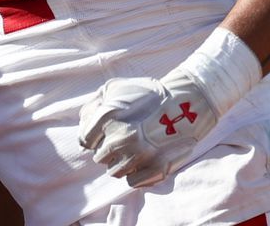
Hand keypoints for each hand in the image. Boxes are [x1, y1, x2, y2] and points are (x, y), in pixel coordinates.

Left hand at [77, 70, 217, 187]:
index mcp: (107, 116)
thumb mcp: (115, 88)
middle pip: (99, 158)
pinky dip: (136, 173)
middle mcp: (119, 138)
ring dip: (122, 163)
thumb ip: (93, 106)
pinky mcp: (155, 168)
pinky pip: (132, 181)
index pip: (85, 141)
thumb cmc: (148, 94)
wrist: (186, 103)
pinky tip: (145, 159)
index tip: (107, 133)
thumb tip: (83, 125)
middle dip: (109, 150)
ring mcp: (137, 155)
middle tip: (125, 139)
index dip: (95, 138)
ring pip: (114, 172)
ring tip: (135, 149)